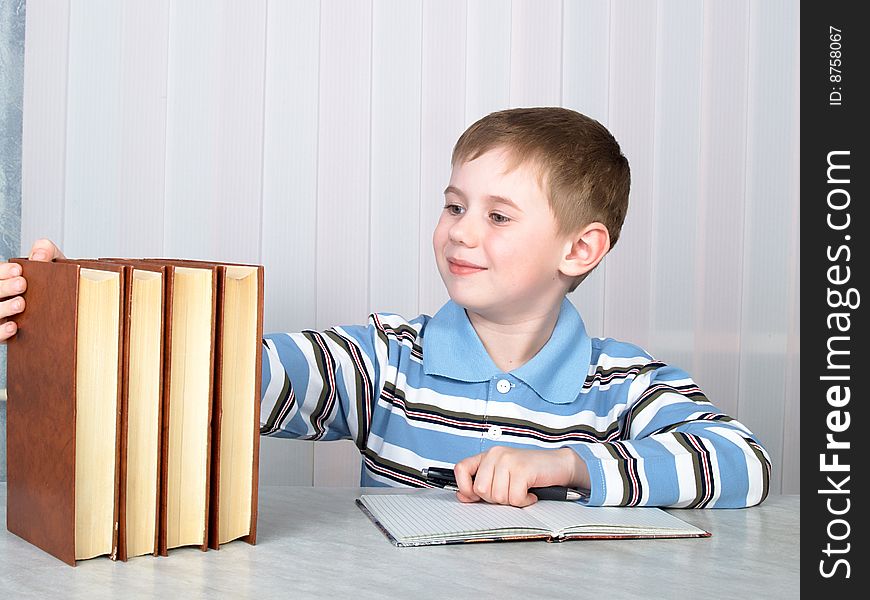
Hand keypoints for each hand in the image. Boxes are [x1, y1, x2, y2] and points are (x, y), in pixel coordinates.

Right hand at [0, 238, 64, 341]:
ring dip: (3, 308)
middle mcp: (1, 297)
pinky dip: (1, 331)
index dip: (3, 271)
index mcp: (7, 278)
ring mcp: (2, 315)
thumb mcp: (55, 262)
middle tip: (22, 285)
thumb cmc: (57, 282)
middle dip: (4, 287)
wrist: (71, 306)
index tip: (18, 271)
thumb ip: (46, 251)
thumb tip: (39, 256)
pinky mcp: (6, 334)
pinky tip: (14, 326)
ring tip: (20, 304)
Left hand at [453, 446, 589, 507]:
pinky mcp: (522, 469)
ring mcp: (509, 460)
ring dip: (512, 501)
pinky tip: (530, 494)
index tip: (476, 497)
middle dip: (495, 499)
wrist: (559, 465)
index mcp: (488, 456)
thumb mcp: (502, 477)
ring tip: (522, 491)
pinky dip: (524, 501)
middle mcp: (496, 454)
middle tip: (510, 492)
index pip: (461, 469)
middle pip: (480, 489)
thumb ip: (482, 485)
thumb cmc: (531, 472)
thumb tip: (462, 496)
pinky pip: (514, 498)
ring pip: (497, 496)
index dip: (465, 487)